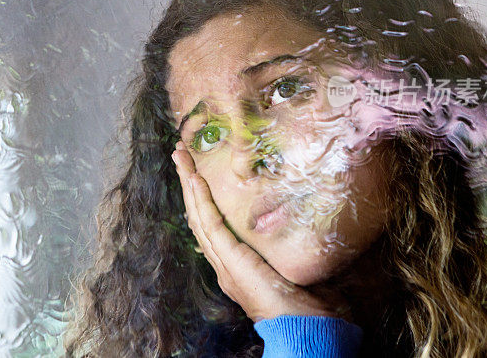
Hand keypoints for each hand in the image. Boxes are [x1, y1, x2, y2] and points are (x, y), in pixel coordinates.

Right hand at [171, 141, 352, 323]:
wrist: (303, 331)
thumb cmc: (306, 307)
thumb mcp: (292, 269)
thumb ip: (287, 250)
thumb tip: (303, 226)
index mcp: (235, 266)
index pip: (211, 226)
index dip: (201, 199)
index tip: (196, 173)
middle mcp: (223, 264)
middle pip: (198, 216)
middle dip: (188, 184)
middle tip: (180, 155)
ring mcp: (224, 263)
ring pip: (198, 216)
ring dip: (188, 184)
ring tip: (180, 157)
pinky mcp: (231, 261)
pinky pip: (211, 224)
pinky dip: (201, 200)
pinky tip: (195, 179)